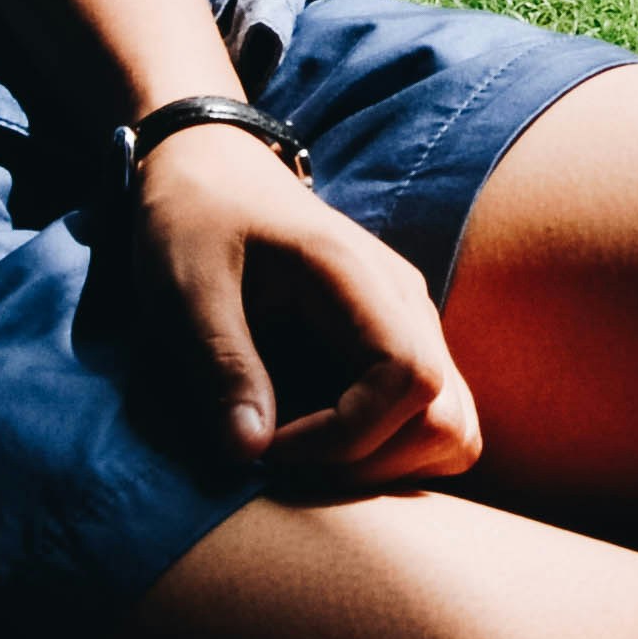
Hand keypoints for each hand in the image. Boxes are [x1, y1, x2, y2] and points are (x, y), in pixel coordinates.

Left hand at [136, 128, 480, 491]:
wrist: (211, 173)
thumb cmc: (192, 221)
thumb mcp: (185, 287)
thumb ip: (221, 362)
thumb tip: (250, 452)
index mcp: (358, 279)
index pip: (410, 381)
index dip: (346, 437)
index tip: (266, 445)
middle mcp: (405, 304)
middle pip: (447, 419)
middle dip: (365, 465)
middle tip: (280, 459)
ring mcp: (410, 325)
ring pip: (452, 428)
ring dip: (382, 466)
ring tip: (301, 455)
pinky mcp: (397, 346)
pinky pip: (427, 421)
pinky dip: (383, 452)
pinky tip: (313, 439)